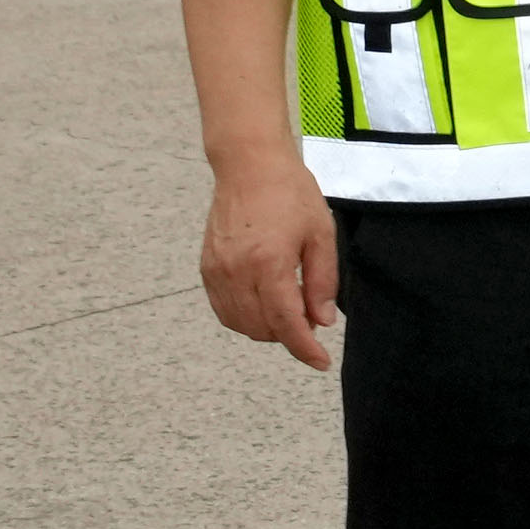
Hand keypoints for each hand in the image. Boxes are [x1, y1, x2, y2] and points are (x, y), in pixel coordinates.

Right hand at [202, 153, 342, 370]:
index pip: (286, 322)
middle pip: (262, 328)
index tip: (320, 362)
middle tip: (311, 317)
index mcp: (268, 263)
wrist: (249, 166)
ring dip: (267, 328)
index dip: (304, 348)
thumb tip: (322, 321)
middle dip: (289, 334)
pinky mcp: (207, 268)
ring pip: (241, 324)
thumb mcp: (321, 233)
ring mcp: (217, 272)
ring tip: (290, 309)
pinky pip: (224, 310)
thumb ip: (321, 281)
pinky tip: (264, 304)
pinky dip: (244, 317)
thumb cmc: (289, 192)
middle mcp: (237, 272)